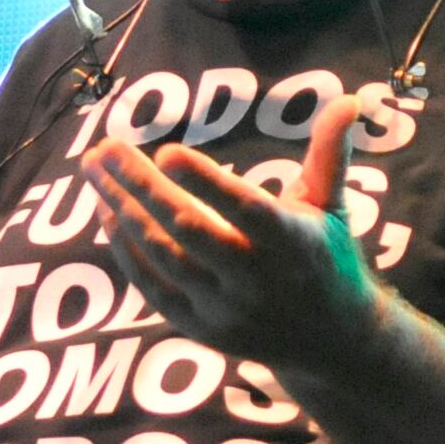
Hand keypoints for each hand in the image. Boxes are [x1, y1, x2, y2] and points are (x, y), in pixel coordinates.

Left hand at [85, 92, 382, 373]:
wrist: (333, 343)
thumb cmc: (327, 258)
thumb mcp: (332, 206)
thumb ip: (330, 154)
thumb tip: (349, 100)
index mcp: (291, 242)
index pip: (244, 209)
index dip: (205, 182)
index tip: (167, 151)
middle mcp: (256, 278)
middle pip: (189, 229)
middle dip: (141, 186)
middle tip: (106, 147)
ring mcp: (224, 307)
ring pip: (162, 255)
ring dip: (123, 209)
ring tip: (95, 170)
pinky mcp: (201, 328)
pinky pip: (153, 286)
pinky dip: (127, 249)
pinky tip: (108, 214)